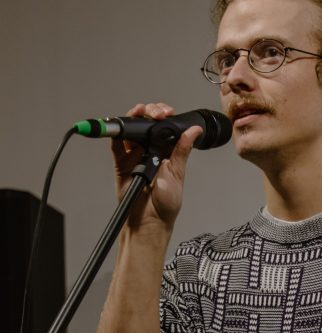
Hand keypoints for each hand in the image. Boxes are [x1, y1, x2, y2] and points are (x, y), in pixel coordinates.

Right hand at [112, 102, 201, 232]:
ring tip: (140, 114)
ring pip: (131, 129)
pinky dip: (116, 135)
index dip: (164, 114)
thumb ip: (182, 150)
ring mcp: (134, 155)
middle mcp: (150, 150)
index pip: (164, 126)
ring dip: (135, 117)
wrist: (150, 221)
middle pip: (146, 122)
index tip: (167, 113)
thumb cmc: (166, 204)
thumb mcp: (178, 173)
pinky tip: (122, 129)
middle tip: (156, 114)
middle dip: (150, 111)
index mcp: (166, 151)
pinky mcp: (122, 163)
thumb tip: (194, 131)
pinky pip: (116, 146)